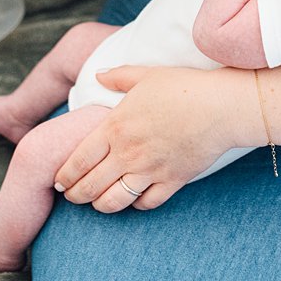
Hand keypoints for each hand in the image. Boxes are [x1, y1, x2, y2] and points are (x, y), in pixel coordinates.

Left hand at [54, 66, 255, 212]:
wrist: (221, 106)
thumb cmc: (184, 86)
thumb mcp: (146, 74)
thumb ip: (118, 76)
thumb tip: (99, 74)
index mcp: (115, 127)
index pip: (78, 160)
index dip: (65, 175)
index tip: (60, 182)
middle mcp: (128, 153)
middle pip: (90, 186)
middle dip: (76, 195)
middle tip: (73, 196)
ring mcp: (150, 170)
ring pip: (113, 201)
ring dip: (101, 205)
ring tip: (98, 203)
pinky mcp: (172, 181)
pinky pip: (146, 204)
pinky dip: (136, 205)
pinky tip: (133, 199)